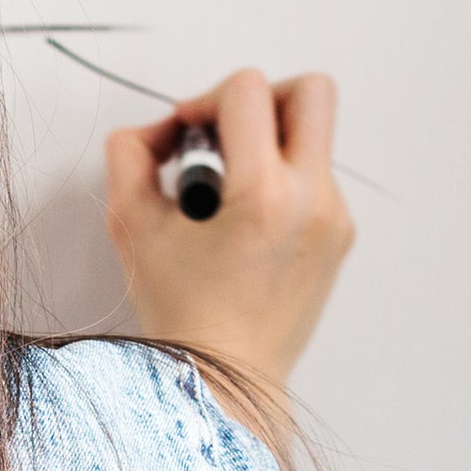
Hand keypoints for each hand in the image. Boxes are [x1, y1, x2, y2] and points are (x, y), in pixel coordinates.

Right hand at [103, 69, 354, 420]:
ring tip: (226, 191)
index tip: (184, 136)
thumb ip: (130, 156)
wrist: (227, 379)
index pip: (247, 91)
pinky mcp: (340, 237)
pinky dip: (278, 180)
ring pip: (312, 136)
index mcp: (265, 195)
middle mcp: (313, 200)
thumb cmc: (182, 315)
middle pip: (311, 92)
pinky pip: (314, 178)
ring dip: (267, 142)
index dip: (204, 99)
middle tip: (225, 135)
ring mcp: (335, 219)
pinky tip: (243, 220)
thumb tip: (154, 131)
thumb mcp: (132, 226)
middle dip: (261, 98)